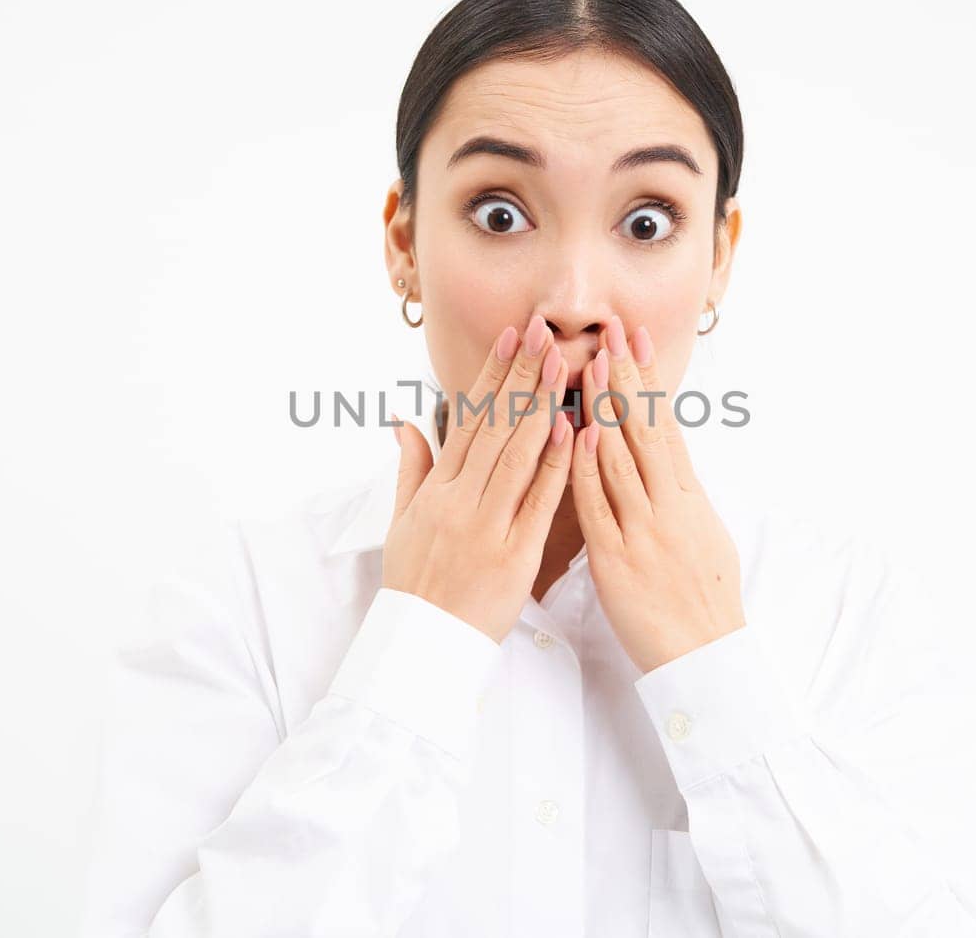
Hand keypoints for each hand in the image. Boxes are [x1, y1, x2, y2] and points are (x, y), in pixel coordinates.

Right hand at [384, 314, 573, 643]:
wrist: (422, 643)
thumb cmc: (415, 583)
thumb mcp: (402, 520)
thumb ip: (411, 468)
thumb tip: (405, 422)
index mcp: (437, 489)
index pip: (469, 420)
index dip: (491, 376)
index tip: (510, 337)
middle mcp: (460, 499)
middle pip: (496, 427)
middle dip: (521, 375)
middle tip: (543, 332)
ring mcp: (488, 524)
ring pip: (518, 454)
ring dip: (541, 405)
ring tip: (561, 364)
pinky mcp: (514, 553)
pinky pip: (538, 502)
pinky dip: (557, 464)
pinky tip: (573, 430)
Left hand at [571, 314, 744, 674]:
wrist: (705, 657)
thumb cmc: (703, 601)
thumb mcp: (703, 537)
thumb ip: (679, 497)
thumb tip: (670, 463)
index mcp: (688, 499)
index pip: (665, 427)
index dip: (647, 383)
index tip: (633, 343)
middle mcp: (670, 507)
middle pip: (645, 431)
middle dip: (625, 379)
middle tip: (609, 333)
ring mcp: (645, 531)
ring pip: (622, 460)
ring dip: (604, 410)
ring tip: (589, 366)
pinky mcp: (620, 560)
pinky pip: (601, 508)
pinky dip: (589, 470)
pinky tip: (578, 436)